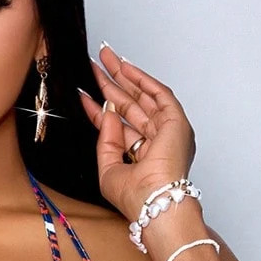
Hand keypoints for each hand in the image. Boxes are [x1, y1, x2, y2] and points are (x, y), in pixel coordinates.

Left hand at [78, 43, 197, 222]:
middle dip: (112, 83)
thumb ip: (106, 141)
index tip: (85, 92)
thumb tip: (107, 112)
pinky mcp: (176, 121)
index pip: (119, 125)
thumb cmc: (137, 199)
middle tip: (96, 64)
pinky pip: (158, 93)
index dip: (101, 108)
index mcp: (142, 156)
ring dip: (125, 76)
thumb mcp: (108, 169)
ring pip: (143, 96)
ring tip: (106, 58)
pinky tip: (125, 67)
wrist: (154, 203)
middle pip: (130, 106)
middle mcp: (156, 141)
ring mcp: (167, 131)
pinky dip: (142, 79)